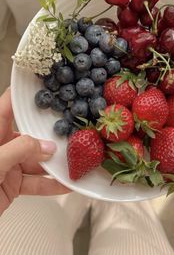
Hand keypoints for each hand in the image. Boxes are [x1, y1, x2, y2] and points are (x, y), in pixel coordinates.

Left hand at [0, 88, 69, 214]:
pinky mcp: (12, 184)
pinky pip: (36, 182)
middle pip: (30, 134)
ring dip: (55, 163)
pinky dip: (51, 184)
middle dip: (50, 135)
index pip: (9, 105)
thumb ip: (21, 150)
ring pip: (36, 159)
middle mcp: (1, 145)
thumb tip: (47, 147)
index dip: (24, 93)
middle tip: (70, 130)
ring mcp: (8, 165)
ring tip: (74, 161)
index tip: (42, 82)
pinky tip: (65, 183)